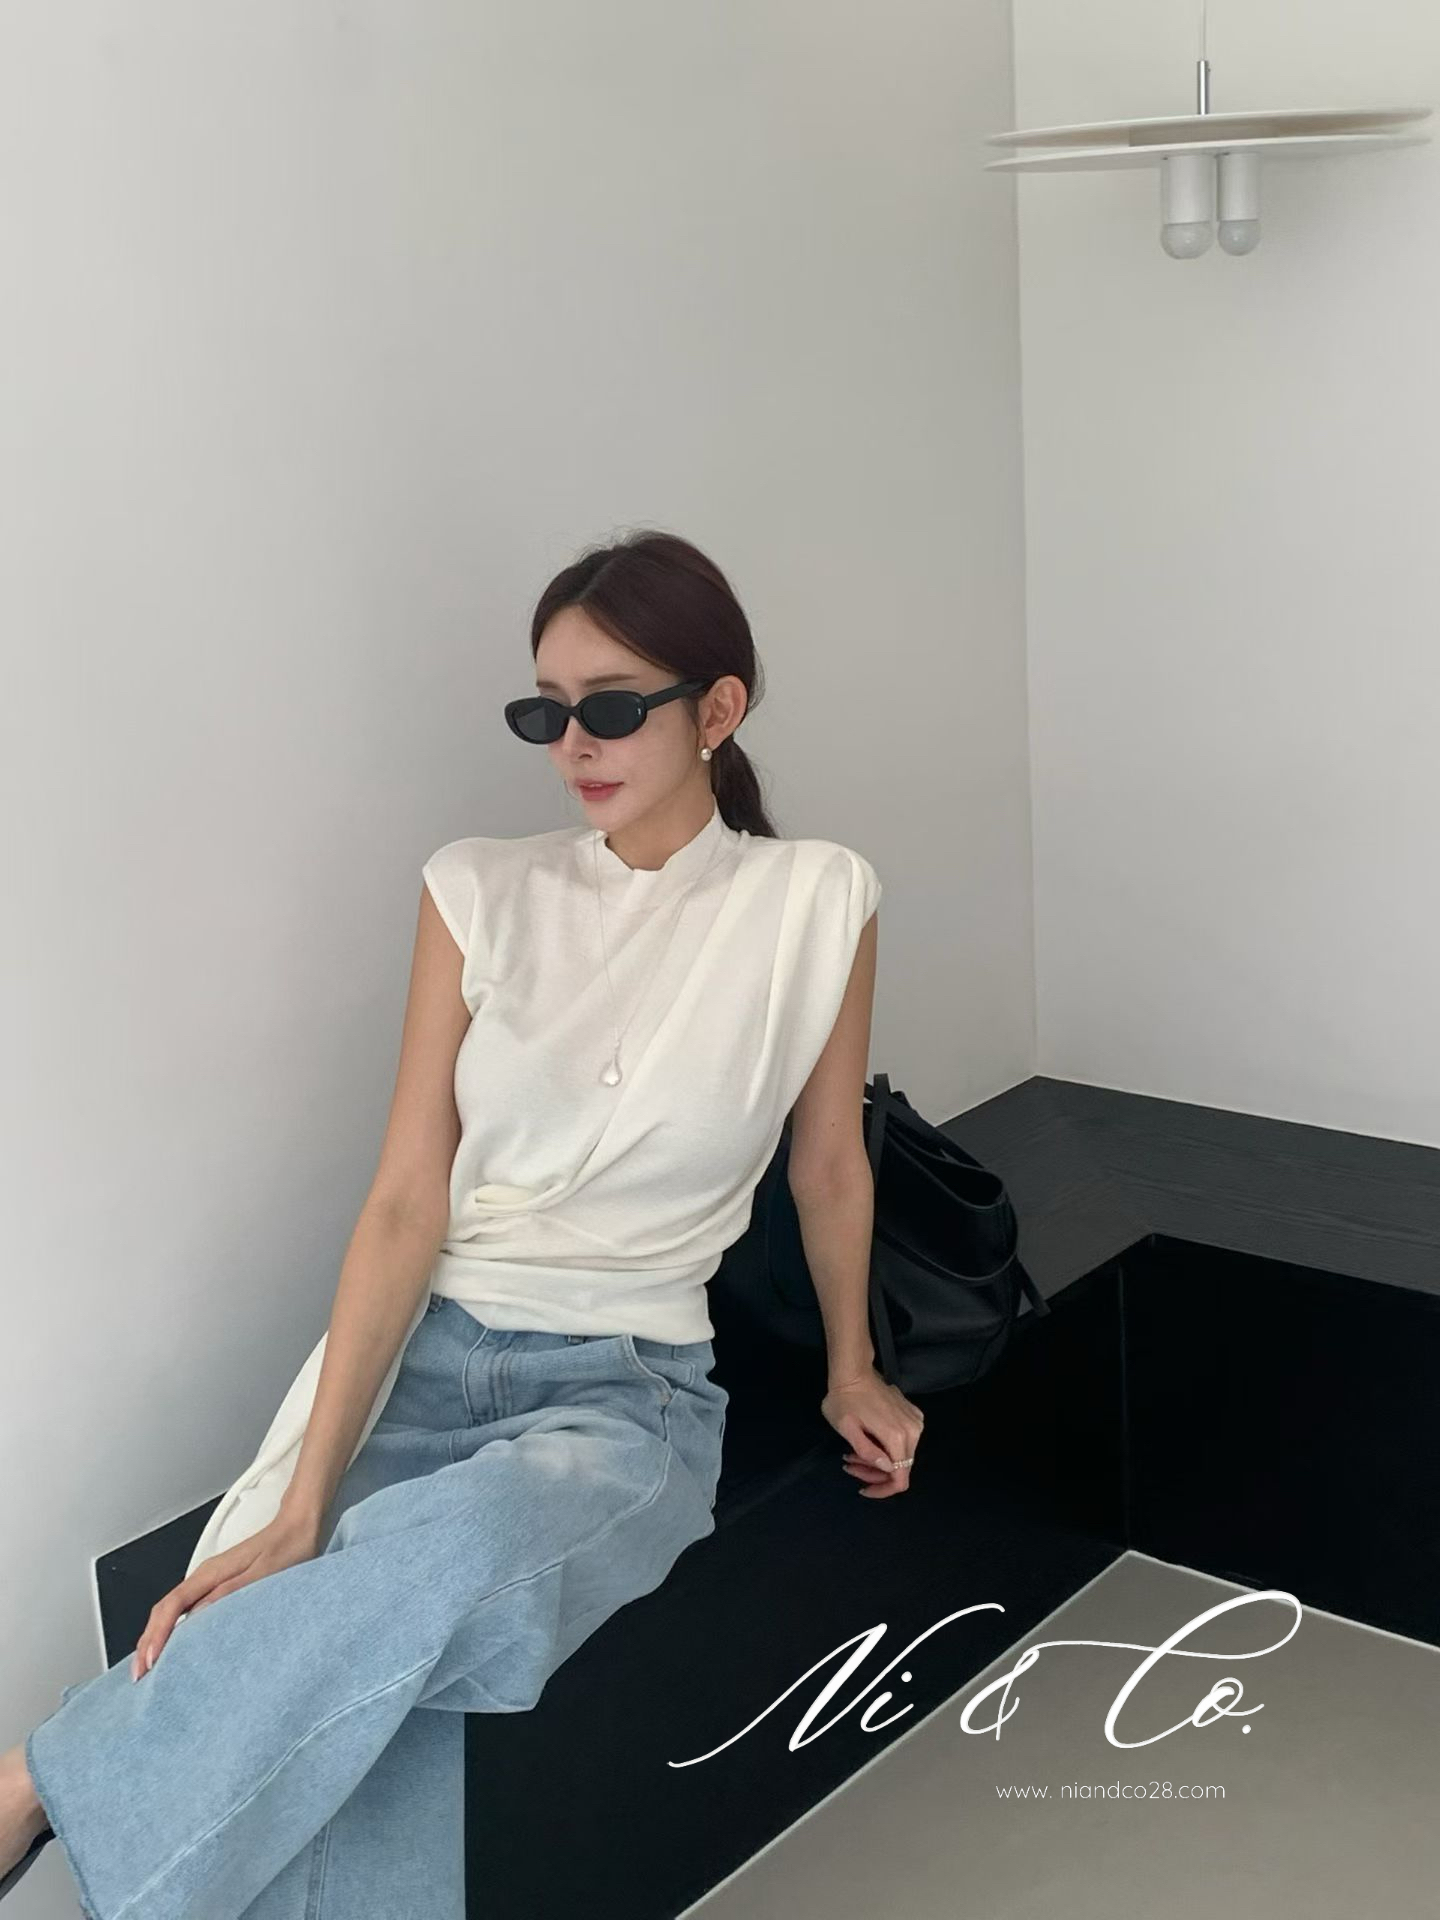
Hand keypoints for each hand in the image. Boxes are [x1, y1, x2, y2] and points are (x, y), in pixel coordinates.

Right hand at [131, 1509, 323, 1679]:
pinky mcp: (220, 1587)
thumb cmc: (288, 1547)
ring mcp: (212, 1582)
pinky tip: (176, 1646)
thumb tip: (199, 1614)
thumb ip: (233, 1591)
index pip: (172, 1606)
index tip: (149, 1662)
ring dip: (157, 1637)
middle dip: (147, 1642)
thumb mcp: (264, 1573)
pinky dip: (174, 1630)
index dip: (156, 1635)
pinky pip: (187, 1610)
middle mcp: (206, 1577)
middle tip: (139, 1676)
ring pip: (173, 1611)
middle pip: (164, 1610)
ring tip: (149, 1668)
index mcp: (212, 1573)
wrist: (301, 1526)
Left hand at [821, 1365, 925, 1497]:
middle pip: (900, 1468)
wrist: (853, 1371)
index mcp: (897, 1436)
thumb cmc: (844, 1399)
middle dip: (874, 1473)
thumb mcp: (847, 1429)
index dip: (883, 1490)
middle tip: (849, 1464)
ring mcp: (915, 1422)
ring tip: (851, 1454)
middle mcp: (913, 1431)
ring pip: (901, 1456)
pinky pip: (903, 1442)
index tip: (862, 1489)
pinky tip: (866, 1441)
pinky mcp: (913, 1415)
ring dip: (877, 1461)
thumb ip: (867, 1451)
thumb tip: (886, 1467)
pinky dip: (885, 1448)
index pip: (900, 1479)